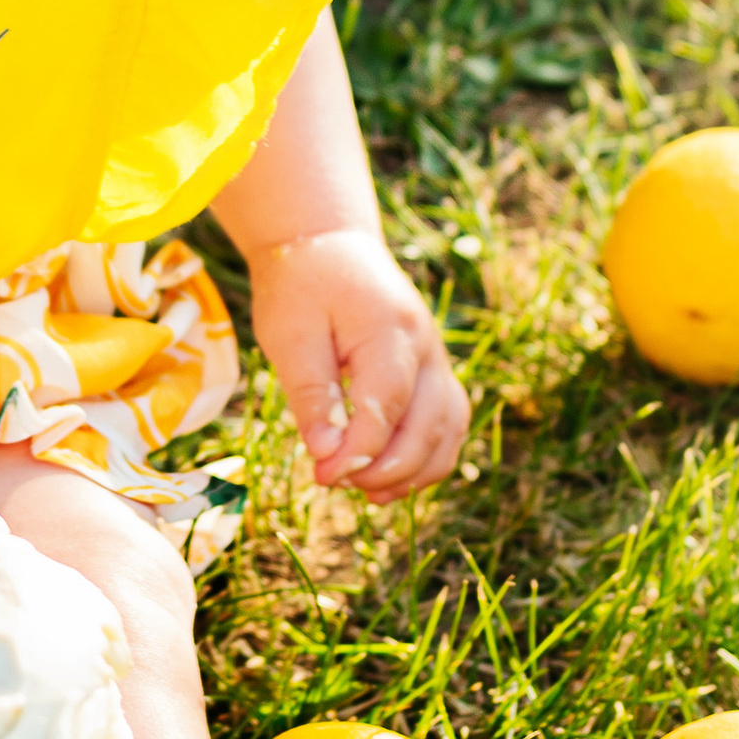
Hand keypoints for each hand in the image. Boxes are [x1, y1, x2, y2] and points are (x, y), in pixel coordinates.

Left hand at [241, 225, 467, 497]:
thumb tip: (327, 455)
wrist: (327, 245)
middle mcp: (427, 347)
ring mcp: (438, 360)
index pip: (388, 405)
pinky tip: (389, 480)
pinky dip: (426, 458)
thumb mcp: (290, 335)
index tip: (322, 475)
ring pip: (448, 430)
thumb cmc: (302, 286)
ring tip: (365, 493)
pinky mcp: (434, 373)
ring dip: (413, 471)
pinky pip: (448, 424)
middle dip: (385, 468)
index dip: (359, 450)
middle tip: (334, 482)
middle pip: (428, 425)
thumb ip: (312, 394)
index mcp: (390, 329)